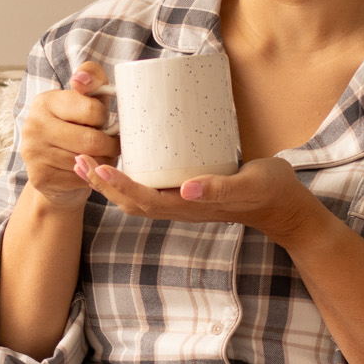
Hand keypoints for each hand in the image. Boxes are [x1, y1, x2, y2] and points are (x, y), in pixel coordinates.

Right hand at [18, 61, 121, 210]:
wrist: (54, 167)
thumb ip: (92, 77)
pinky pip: (80, 179)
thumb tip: (80, 79)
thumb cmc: (78, 127)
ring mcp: (33, 153)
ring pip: (88, 162)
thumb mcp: (88, 99)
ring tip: (101, 157)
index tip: (102, 122)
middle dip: (110, 145)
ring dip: (104, 163)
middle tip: (112, 145)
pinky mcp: (39, 177)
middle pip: (92, 140)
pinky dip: (92, 177)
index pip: (92, 110)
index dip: (104, 119)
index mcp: (45, 101)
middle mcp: (34, 125)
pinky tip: (89, 171)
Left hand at [73, 155, 327, 246]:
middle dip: (102, 183)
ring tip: (87, 160)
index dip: (116, 186)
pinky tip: (121, 157)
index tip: (95, 167)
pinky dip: (128, 175)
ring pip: (136, 196)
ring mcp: (182, 200)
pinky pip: (149, 186)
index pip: (142, 200)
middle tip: (78, 159)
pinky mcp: (187, 190)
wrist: (284, 205)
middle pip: (130, 200)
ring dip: (109, 182)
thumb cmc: (268, 191)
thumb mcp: (249, 186)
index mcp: (189, 206)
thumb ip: (221, 188)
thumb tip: (187, 188)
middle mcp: (179, 205)